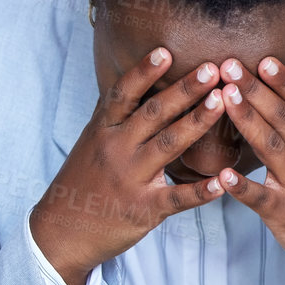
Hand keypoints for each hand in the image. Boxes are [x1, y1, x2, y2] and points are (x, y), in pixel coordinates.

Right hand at [30, 49, 225, 284]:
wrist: (61, 232)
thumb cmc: (84, 181)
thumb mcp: (91, 141)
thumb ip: (115, 114)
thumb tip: (137, 79)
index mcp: (103, 130)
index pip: (124, 95)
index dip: (144, 72)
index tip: (165, 51)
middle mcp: (116, 149)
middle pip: (153, 114)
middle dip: (184, 90)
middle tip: (212, 68)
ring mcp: (130, 179)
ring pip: (168, 145)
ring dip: (197, 122)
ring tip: (222, 102)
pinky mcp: (143, 209)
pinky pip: (177, 197)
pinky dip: (201, 190)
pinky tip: (224, 180)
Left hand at [216, 55, 284, 284]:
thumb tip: (274, 91)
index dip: (284, 81)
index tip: (264, 58)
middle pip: (282, 118)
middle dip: (254, 89)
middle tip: (229, 65)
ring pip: (270, 147)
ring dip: (247, 120)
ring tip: (224, 98)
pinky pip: (260, 197)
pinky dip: (241, 186)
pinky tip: (223, 175)